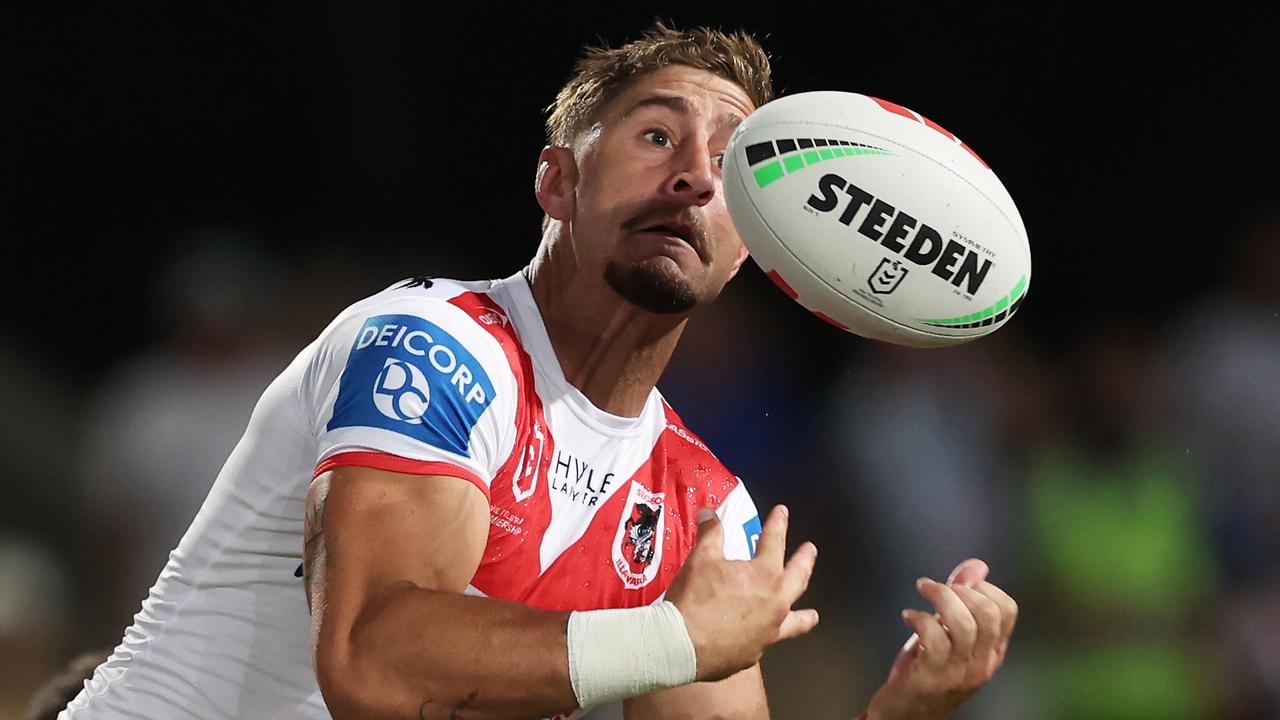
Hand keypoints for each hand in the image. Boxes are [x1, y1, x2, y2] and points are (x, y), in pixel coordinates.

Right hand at [665, 504, 819, 681]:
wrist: (682, 644)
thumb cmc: (695, 597)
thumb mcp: (701, 558)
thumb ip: (710, 533)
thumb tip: (709, 512)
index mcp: (765, 575)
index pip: (774, 541)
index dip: (777, 523)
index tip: (782, 512)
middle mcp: (776, 603)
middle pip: (798, 578)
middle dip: (805, 561)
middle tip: (810, 550)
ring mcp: (769, 631)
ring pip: (796, 621)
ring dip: (805, 616)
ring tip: (813, 615)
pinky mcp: (755, 652)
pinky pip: (770, 640)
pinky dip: (772, 635)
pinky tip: (768, 636)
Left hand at [865, 558, 1018, 719]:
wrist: (907, 714)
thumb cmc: (928, 668)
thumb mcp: (949, 633)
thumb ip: (962, 599)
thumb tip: (978, 565)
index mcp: (992, 651)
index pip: (1007, 610)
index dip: (984, 587)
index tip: (959, 583)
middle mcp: (982, 664)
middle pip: (988, 614)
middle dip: (960, 588)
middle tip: (935, 586)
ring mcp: (959, 673)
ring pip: (963, 624)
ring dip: (940, 597)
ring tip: (922, 589)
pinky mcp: (931, 678)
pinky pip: (933, 639)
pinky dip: (919, 619)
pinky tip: (908, 616)